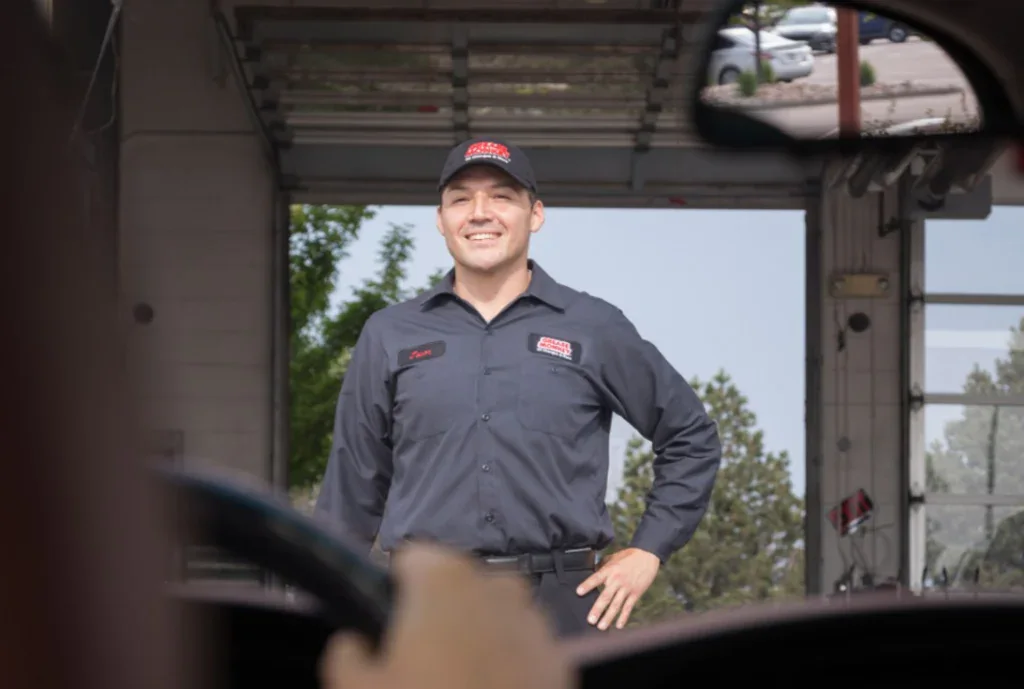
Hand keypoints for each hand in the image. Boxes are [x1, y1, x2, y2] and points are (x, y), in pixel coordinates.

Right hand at [319, 543, 573, 688]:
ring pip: (491, 616)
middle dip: (438, 614)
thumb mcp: (357, 688)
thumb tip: (353, 643)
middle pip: (454, 587)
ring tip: (455, 681)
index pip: (411, 560)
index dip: (395, 590)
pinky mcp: (558, 657)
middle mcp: (495, 584)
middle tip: (419, 662)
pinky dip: (506, 662)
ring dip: (474, 637)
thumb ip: (347, 654)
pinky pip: (520, 647)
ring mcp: (533, 620)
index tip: (388, 626)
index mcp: (444, 577)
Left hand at [576, 548, 659, 630]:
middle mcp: (617, 580)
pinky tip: (619, 625)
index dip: (587, 585)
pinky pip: (628, 607)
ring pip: (616, 605)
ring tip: (601, 626)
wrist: (647, 557)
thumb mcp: (613, 557)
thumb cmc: (629, 556)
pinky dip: (623, 617)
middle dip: (598, 609)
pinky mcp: (635, 593)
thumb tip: (593, 570)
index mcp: (610, 570)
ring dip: (608, 617)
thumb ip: (602, 565)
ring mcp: (627, 588)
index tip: (579, 592)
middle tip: (591, 620)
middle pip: (606, 596)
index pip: (596, 578)